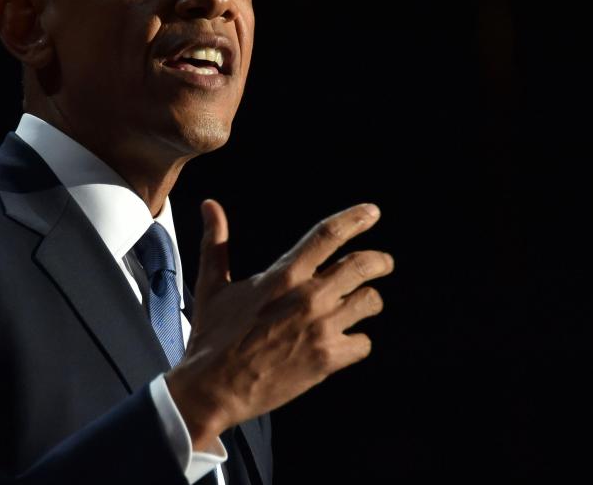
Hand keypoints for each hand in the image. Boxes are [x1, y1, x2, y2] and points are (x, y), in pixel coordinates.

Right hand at [165, 199, 393, 449]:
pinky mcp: (327, 359)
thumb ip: (216, 242)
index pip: (328, 235)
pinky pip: (363, 343)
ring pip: (369, 302)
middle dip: (380, 261)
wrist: (214, 388)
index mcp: (284, 275)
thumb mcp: (212, 285)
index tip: (371, 212)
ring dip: (368, 300)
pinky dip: (358, 341)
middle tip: (383, 263)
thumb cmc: (212, 338)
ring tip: (362, 303)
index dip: (355, 219)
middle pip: (362, 265)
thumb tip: (209, 205)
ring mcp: (321, 329)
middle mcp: (308, 297)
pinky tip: (346, 340)